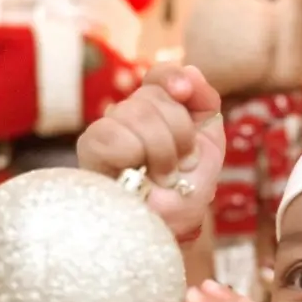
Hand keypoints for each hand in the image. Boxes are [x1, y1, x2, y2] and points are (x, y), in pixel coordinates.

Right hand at [78, 64, 225, 243]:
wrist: (167, 230)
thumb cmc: (186, 194)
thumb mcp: (210, 145)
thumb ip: (205, 104)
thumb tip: (190, 71)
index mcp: (160, 112)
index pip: (159, 76)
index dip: (172, 78)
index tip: (186, 92)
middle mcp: (132, 115)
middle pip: (155, 95)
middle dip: (180, 134)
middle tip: (179, 167)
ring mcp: (110, 129)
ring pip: (138, 112)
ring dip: (162, 152)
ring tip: (160, 178)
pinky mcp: (91, 146)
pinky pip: (115, 131)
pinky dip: (134, 156)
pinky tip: (134, 176)